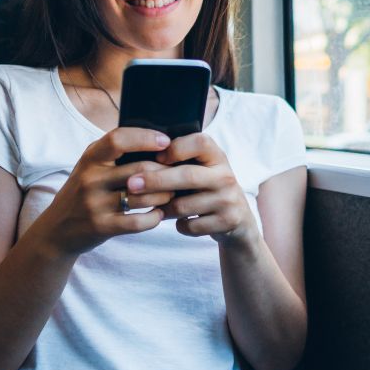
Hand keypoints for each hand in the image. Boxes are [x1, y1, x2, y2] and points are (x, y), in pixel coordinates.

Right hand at [36, 127, 175, 254]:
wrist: (57, 229)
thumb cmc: (83, 192)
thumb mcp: (90, 167)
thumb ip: (114, 153)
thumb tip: (156, 138)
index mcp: (90, 158)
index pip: (118, 139)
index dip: (145, 138)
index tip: (166, 141)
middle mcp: (90, 179)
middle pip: (140, 169)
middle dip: (165, 172)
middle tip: (179, 174)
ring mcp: (94, 204)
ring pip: (143, 196)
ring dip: (164, 195)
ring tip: (171, 194)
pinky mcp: (101, 226)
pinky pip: (138, 221)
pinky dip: (154, 217)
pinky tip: (159, 214)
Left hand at [135, 132, 258, 245]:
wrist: (238, 220)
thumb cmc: (207, 189)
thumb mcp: (202, 170)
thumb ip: (181, 161)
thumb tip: (138, 154)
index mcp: (217, 157)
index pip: (200, 142)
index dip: (176, 148)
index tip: (157, 156)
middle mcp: (226, 176)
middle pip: (187, 175)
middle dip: (156, 180)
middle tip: (131, 185)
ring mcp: (228, 200)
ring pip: (183, 206)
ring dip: (164, 209)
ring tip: (156, 207)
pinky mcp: (227, 221)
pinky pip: (190, 226)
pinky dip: (179, 226)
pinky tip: (180, 222)